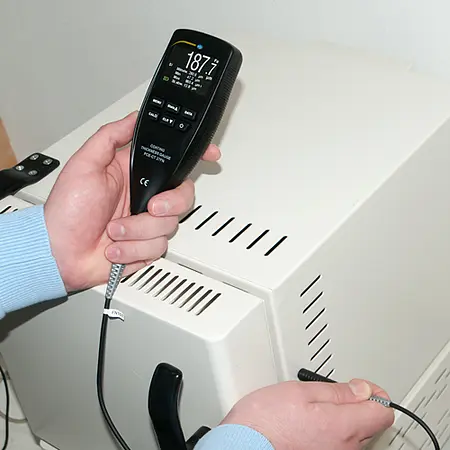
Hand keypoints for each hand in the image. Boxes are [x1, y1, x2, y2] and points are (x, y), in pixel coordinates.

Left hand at [44, 112, 220, 291]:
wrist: (60, 252)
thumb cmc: (66, 210)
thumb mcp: (84, 164)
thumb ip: (110, 137)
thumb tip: (132, 118)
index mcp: (134, 175)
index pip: (172, 161)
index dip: (195, 156)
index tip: (211, 154)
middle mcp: (144, 197)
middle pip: (182, 194)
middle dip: (169, 203)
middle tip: (149, 207)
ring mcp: (146, 223)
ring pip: (170, 223)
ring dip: (138, 230)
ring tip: (114, 230)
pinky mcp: (147, 246)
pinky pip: (158, 247)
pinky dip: (133, 248)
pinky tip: (115, 246)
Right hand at [221, 379, 393, 449]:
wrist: (244, 445)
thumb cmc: (266, 421)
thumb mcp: (301, 391)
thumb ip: (336, 391)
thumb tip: (361, 389)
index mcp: (343, 427)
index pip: (382, 411)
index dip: (373, 393)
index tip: (360, 385)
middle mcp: (345, 449)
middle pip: (371, 425)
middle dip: (358, 405)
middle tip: (335, 392)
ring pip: (355, 437)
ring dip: (344, 419)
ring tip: (319, 407)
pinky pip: (339, 446)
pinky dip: (332, 433)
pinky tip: (312, 424)